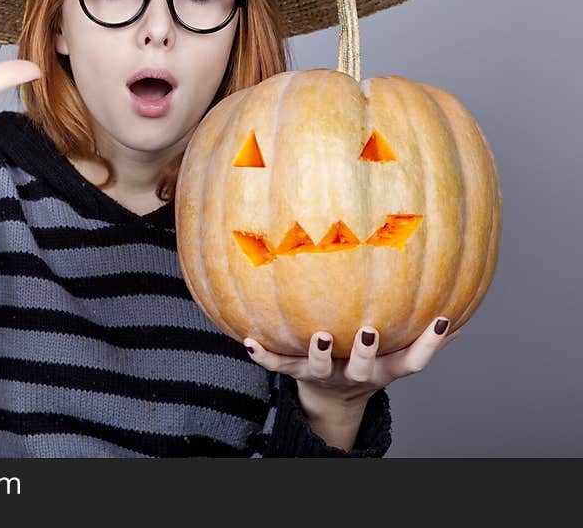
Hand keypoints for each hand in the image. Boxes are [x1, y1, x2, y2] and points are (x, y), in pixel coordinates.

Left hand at [244, 318, 464, 407]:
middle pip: (364, 368)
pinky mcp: (295, 372)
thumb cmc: (368, 363)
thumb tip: (460, 308)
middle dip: (366, 351)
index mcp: (383, 369)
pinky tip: (247, 340)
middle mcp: (355, 374)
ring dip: (320, 352)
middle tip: (369, 330)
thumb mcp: (398, 355)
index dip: (429, 344)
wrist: (331, 400)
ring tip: (319, 334)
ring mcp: (323, 374)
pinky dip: (261, 355)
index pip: (413, 361)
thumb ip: (423, 336)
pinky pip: (276, 366)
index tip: (440, 319)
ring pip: (320, 368)